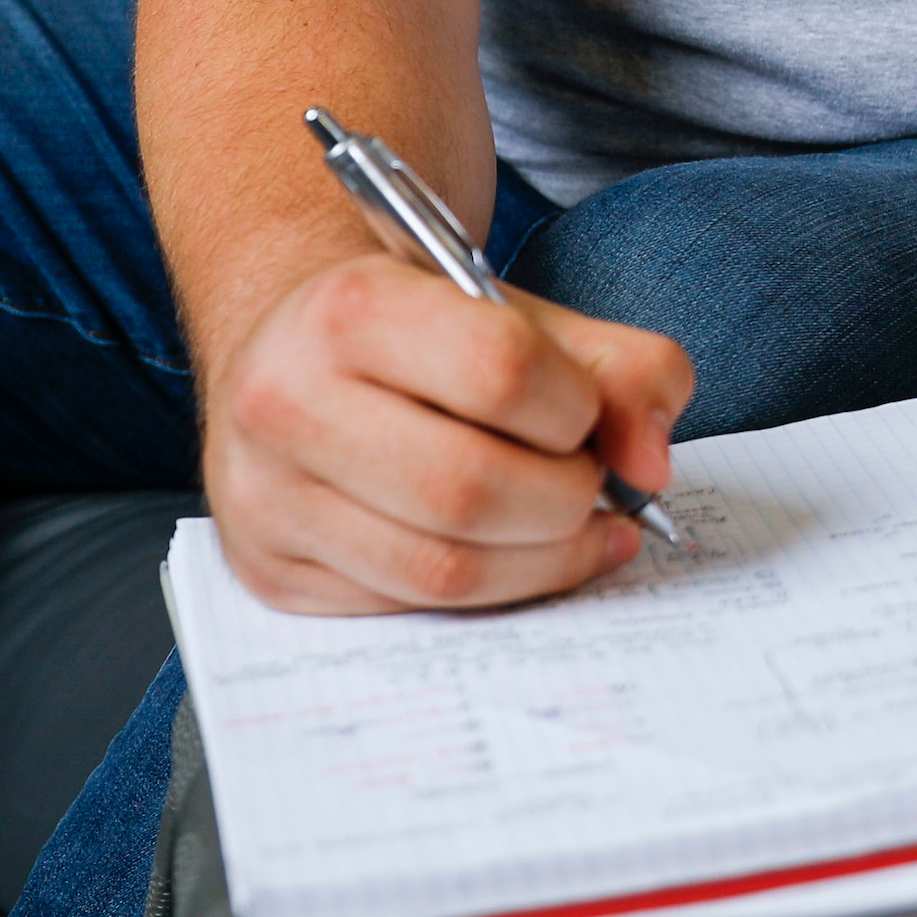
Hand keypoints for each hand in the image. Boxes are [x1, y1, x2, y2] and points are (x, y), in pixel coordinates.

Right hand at [200, 254, 694, 614]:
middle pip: (469, 490)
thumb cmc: (414, 331)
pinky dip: (482, 592)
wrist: (288, 344)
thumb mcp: (518, 313)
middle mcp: (285, 400)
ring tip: (569, 528)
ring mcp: (266, 494)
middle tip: (587, 487)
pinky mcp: (267, 568)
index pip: (500, 372)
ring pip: (440, 571)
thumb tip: (650, 465)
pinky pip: (404, 609)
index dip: (576, 408)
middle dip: (564, 502)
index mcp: (350, 307)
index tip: (585, 416)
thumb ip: (619, 368)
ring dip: (539, 562)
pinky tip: (509, 557)